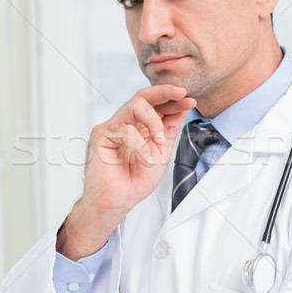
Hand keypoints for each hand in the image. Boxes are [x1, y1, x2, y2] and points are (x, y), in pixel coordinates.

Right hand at [58, 85, 195, 259]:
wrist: (118, 200)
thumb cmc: (135, 181)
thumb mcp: (161, 153)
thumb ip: (169, 130)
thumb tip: (183, 107)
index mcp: (141, 127)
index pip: (156, 105)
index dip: (173, 100)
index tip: (190, 100)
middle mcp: (126, 122)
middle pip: (144, 95)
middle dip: (164, 91)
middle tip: (180, 92)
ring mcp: (113, 126)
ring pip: (136, 105)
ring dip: (154, 121)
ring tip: (159, 141)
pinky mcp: (101, 133)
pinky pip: (125, 129)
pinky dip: (138, 145)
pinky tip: (143, 159)